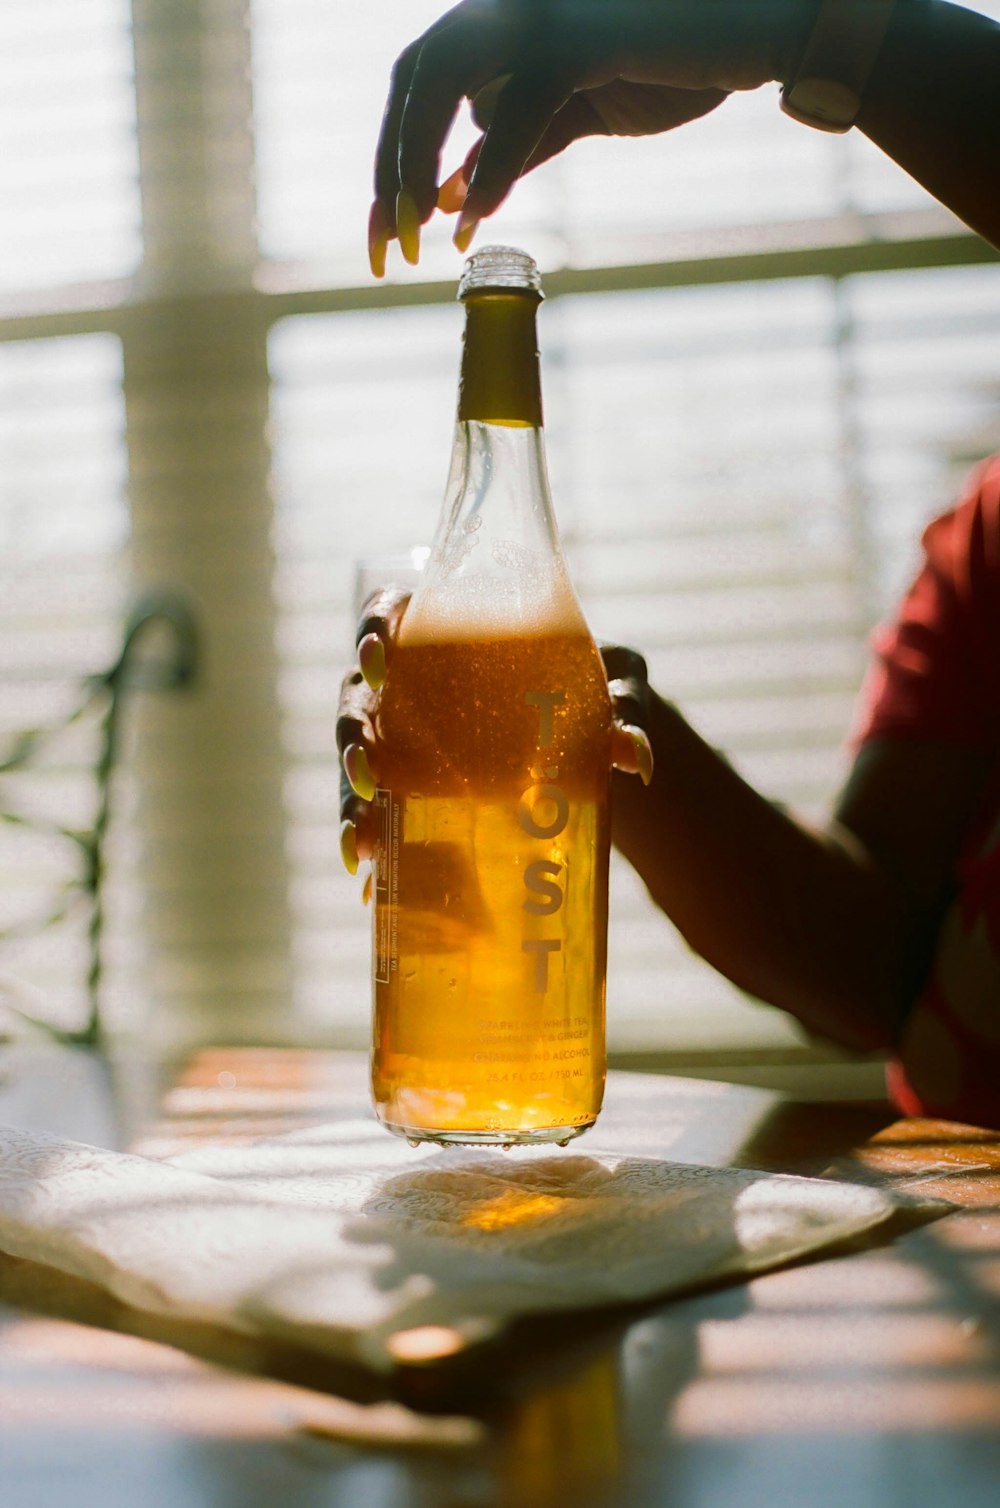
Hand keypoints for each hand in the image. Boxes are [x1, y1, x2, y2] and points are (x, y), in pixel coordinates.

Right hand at [336, 590, 652, 874]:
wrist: (595, 749)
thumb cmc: (597, 691)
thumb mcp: (617, 685)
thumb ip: (624, 706)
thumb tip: (634, 757)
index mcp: (447, 630)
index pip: (387, 611)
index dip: (370, 628)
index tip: (379, 658)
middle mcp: (412, 681)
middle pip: (357, 696)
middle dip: (350, 736)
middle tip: (366, 774)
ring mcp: (405, 735)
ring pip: (358, 759)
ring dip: (348, 800)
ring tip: (363, 842)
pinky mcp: (412, 785)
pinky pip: (377, 807)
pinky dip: (370, 839)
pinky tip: (369, 876)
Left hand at [369, 0, 813, 271]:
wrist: (746, 29)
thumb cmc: (667, 65)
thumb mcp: (572, 111)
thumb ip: (511, 143)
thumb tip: (447, 197)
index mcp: (502, 19)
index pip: (419, 84)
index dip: (391, 154)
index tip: (384, 227)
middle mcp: (508, 6)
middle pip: (415, 80)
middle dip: (388, 165)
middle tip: (386, 242)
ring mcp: (539, 15)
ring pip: (445, 81)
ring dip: (418, 160)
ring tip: (417, 231)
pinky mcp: (578, 40)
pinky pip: (519, 108)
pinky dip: (492, 168)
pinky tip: (472, 220)